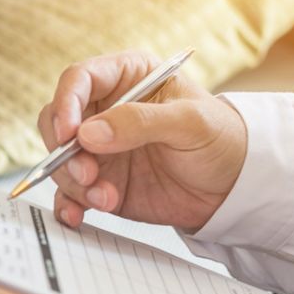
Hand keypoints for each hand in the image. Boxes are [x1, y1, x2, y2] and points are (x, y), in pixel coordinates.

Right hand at [37, 51, 247, 231]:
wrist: (235, 188)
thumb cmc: (222, 139)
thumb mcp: (191, 123)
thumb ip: (140, 122)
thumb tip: (88, 134)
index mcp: (125, 78)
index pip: (78, 80)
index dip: (66, 104)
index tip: (69, 133)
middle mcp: (104, 110)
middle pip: (58, 121)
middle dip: (65, 151)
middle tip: (87, 173)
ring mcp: (98, 148)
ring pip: (59, 159)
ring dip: (73, 182)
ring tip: (105, 198)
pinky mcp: (98, 180)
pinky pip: (68, 191)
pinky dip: (68, 204)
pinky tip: (78, 215)